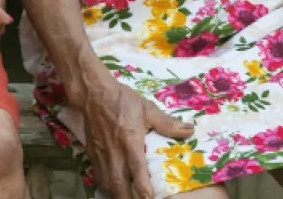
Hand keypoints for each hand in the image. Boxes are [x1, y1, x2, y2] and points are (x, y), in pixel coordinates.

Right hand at [76, 72, 193, 198]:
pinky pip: (99, 176)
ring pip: (107, 182)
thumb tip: (189, 130)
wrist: (94, 94)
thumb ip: (167, 123)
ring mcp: (101, 154)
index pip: (136, 167)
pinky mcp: (92, 154)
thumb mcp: (147, 108)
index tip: (149, 198)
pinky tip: (113, 190)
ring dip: (116, 194)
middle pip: (118, 182)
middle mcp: (114, 151)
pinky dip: (106, 187)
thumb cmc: (123, 100)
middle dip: (127, 197)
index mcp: (130, 139)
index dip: (142, 185)